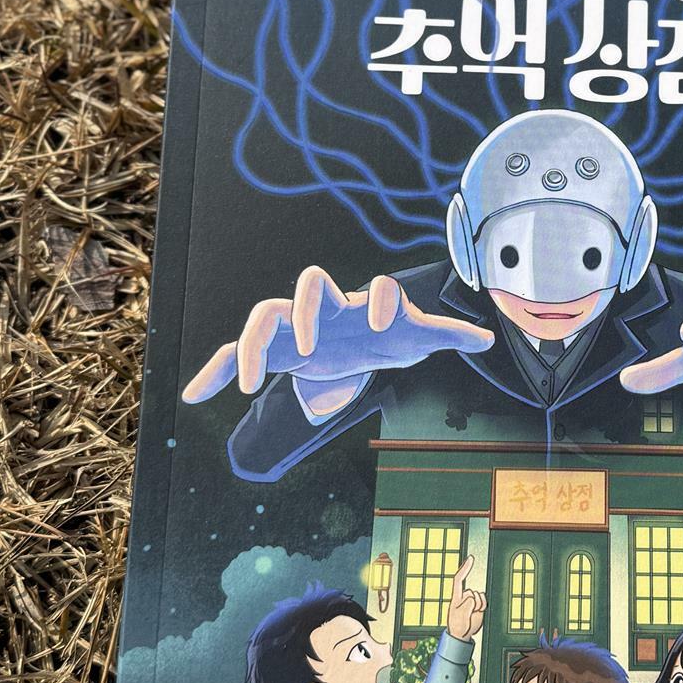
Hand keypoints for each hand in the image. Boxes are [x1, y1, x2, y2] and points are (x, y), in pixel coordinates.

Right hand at [181, 269, 494, 415]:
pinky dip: (212, 372)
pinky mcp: (271, 350)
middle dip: (307, 311)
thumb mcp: (416, 337)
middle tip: (307, 349)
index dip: (382, 300)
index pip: (375, 289)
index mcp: (369, 305)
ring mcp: (295, 326)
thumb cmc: (385, 336)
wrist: (351, 342)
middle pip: (309, 286)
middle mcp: (329, 308)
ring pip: (263, 317)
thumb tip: (489, 338)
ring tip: (246, 386)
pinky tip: (193, 397)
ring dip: (250, 346)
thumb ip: (447, 333)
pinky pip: (231, 354)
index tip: (386, 325)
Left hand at [445, 557, 485, 641]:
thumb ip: (468, 603)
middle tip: (467, 614)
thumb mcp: (460, 614)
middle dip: (472, 602)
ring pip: (479, 596)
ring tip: (471, 614)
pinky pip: (484, 600)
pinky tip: (477, 613)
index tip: (471, 558)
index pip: (459, 579)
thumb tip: (475, 597)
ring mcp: (472, 600)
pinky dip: (482, 606)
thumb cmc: (457, 624)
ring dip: (478, 606)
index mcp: (456, 596)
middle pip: (472, 592)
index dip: (465, 568)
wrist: (463, 634)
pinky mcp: (479, 605)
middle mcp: (465, 596)